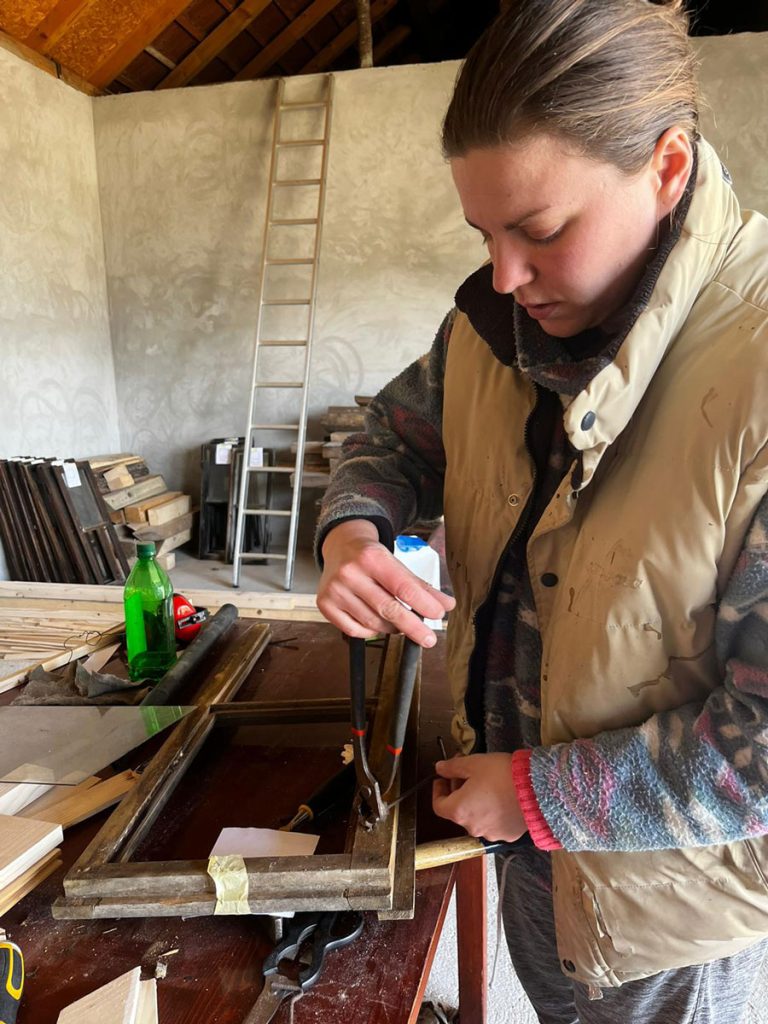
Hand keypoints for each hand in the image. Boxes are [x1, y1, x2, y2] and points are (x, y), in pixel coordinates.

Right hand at [317, 520, 454, 647]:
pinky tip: (379, 624)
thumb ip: (420, 585)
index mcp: (372, 557)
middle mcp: (350, 573)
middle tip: (429, 638)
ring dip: (393, 628)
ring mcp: (335, 590)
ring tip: (402, 625)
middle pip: (388, 608)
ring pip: (373, 622)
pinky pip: (355, 630)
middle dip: (413, 626)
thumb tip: (446, 605)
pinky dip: (371, 631)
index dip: (424, 604)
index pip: (403, 586)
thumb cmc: (371, 556)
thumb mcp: (396, 563)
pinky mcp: (325, 604)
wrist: (340, 546)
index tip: (438, 614)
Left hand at [432, 753, 526, 842]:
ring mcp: (491, 833)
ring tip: (487, 785)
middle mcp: (472, 827)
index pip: (438, 805)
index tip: (444, 778)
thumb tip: (439, 768)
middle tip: (467, 773)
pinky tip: (501, 797)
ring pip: (476, 817)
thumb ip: (453, 767)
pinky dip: (493, 812)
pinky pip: (494, 823)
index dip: (438, 790)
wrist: (538, 790)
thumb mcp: (474, 763)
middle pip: (458, 810)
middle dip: (459, 791)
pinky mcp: (508, 835)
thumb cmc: (503, 775)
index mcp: (459, 810)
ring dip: (476, 802)